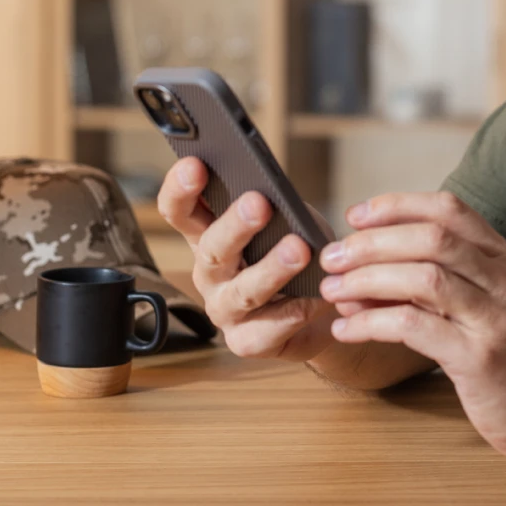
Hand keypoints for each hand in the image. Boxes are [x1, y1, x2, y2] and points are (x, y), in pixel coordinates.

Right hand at [157, 157, 343, 361]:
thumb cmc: (296, 247)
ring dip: (270, 269)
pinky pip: (268, 329)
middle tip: (258, 203)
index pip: (180, 211)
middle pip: (211, 249)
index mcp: (208, 235)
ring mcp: (225, 310)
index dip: (181, 189)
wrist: (324, 300)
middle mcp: (210, 273)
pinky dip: (293, 311)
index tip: (194, 164)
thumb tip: (273, 188)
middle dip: (234, 225)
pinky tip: (313, 297)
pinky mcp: (248, 341)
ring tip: (297, 249)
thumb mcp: (287, 217)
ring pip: (243, 291)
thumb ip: (274, 203)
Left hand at [317, 192, 505, 473]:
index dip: (396, 206)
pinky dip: (372, 323)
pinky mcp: (479, 357)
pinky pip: (416, 326)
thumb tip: (367, 266)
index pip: (448, 208)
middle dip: (372, 242)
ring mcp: (494, 316)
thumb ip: (440, 279)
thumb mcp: (487, 303)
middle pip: (431, 236)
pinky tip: (347, 331)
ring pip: (423, 276)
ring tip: (333, 292)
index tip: (356, 216)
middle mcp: (502, 278)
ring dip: (367, 279)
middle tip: (332, 257)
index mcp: (502, 256)